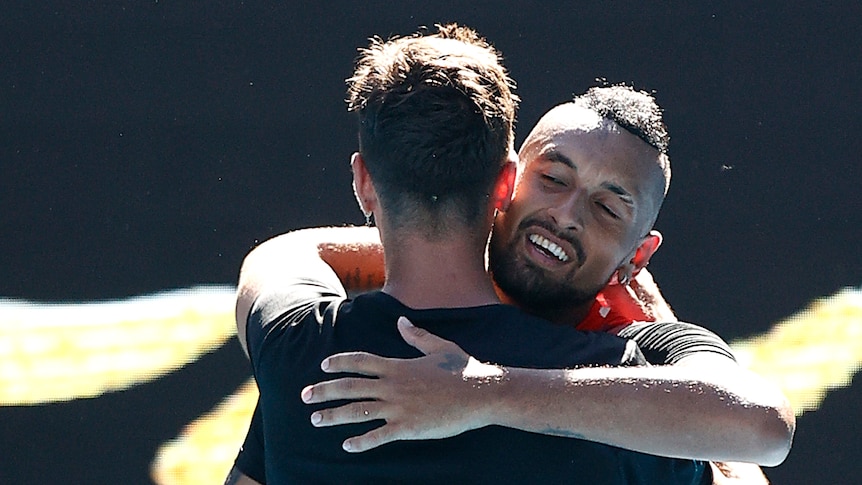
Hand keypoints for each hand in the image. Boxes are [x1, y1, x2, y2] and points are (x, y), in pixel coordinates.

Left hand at [301, 317, 503, 451]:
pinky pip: (378, 436)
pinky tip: (346, 446)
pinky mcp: (408, 428)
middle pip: (350, 387)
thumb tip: (401, 322)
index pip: (360, 361)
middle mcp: (393, 385)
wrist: (481, 393)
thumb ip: (416, 336)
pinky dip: (360, 442)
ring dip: (333, 415)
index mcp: (398, 366)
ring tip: (315, 419)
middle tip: (304, 395)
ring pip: (357, 412)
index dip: (339, 363)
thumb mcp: (439, 347)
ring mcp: (399, 407)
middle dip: (324, 391)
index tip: (323, 366)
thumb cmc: (464, 369)